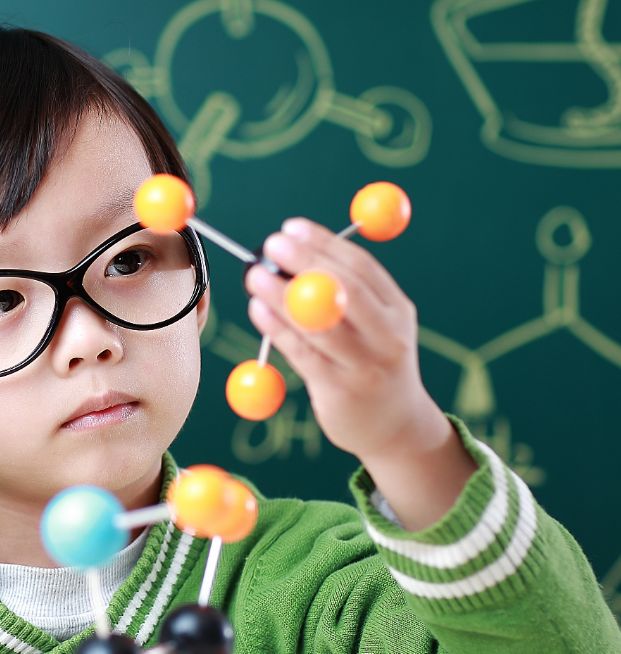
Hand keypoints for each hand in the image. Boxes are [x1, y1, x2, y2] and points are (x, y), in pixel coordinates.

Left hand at [245, 217, 475, 529]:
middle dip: (306, 262)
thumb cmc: (371, 363)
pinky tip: (257, 310)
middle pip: (345, 290)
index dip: (325, 244)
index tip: (292, 227)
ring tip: (254, 276)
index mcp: (398, 310)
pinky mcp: (341, 390)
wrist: (394, 426)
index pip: (362, 267)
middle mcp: (388, 335)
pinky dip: (276, 328)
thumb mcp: (374, 325)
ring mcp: (366, 365)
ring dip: (282, 295)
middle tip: (272, 243)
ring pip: (319, 323)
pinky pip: (302, 353)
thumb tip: (292, 252)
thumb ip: (342, 293)